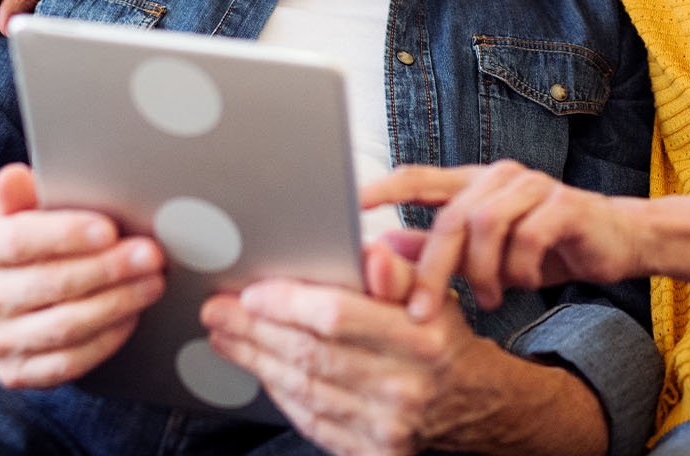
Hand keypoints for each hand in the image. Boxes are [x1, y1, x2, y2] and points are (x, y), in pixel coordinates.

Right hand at [0, 164, 164, 387]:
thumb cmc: (16, 248)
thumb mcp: (13, 213)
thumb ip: (21, 196)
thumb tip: (15, 176)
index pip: (20, 240)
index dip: (67, 234)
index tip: (109, 229)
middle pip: (51, 284)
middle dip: (108, 269)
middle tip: (150, 255)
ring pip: (65, 326)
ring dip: (117, 304)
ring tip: (152, 283)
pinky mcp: (17, 373)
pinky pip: (67, 363)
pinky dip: (105, 340)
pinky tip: (131, 317)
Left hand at [199, 244, 488, 455]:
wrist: (472, 402)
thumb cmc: (439, 339)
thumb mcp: (431, 293)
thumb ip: (395, 271)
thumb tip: (370, 254)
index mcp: (419, 337)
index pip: (336, 316)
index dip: (286, 303)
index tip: (250, 292)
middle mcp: (404, 385)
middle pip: (309, 354)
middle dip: (253, 330)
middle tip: (217, 311)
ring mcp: (387, 427)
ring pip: (303, 388)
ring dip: (256, 360)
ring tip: (225, 336)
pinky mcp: (371, 453)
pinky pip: (311, 421)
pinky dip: (279, 393)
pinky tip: (260, 369)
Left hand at [363, 161, 640, 321]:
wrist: (615, 240)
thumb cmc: (540, 245)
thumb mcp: (481, 251)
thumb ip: (433, 246)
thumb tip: (379, 248)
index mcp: (471, 183)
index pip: (416, 176)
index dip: (381, 188)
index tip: (346, 205)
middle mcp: (498, 176)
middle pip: (451, 216)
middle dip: (432, 268)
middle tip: (421, 312)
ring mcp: (534, 186)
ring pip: (487, 225)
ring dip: (482, 271)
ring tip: (488, 299)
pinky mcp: (565, 205)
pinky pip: (529, 237)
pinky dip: (520, 268)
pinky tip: (523, 283)